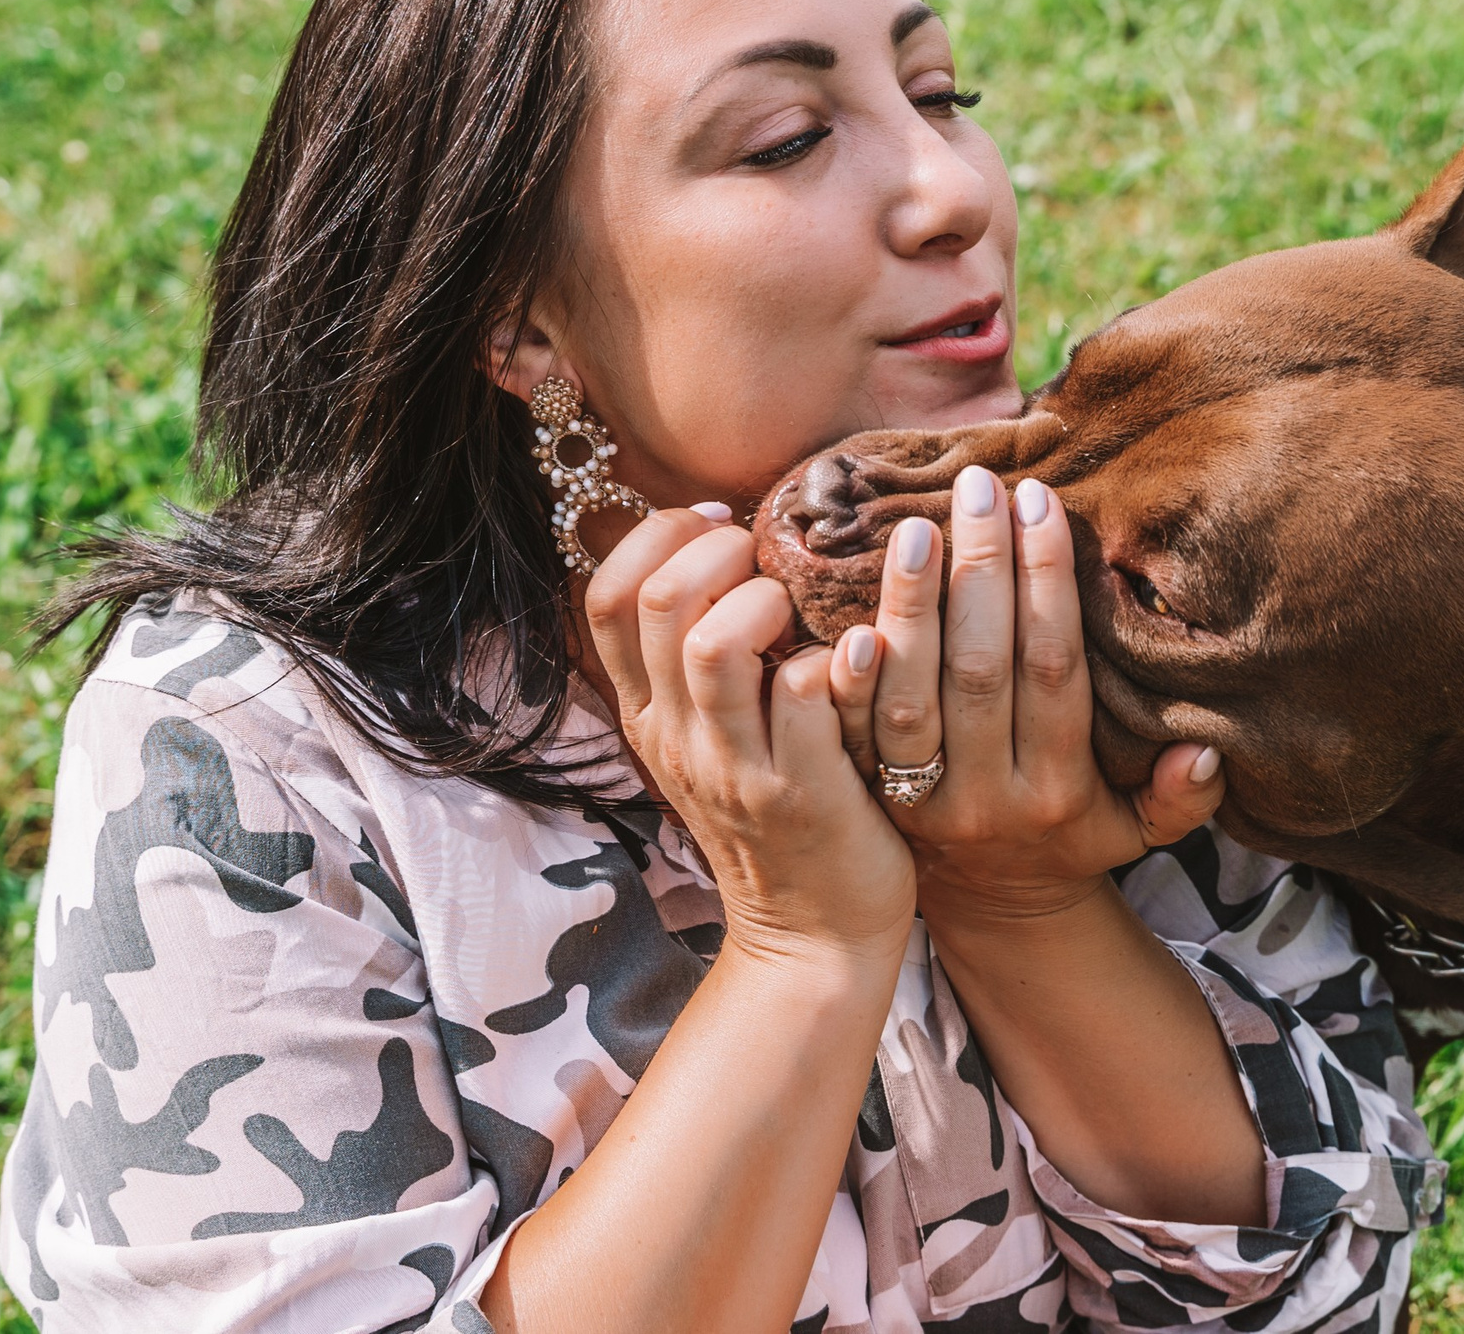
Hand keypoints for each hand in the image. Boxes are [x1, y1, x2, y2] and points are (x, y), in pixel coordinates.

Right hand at [581, 509, 914, 962]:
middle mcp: (678, 737)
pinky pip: (804, 694)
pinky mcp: (802, 791)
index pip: (604, 597)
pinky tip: (859, 651)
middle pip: (655, 602)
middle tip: (768, 556)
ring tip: (802, 607)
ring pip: (715, 645)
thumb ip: (702, 659)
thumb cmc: (779, 816)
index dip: (657, 537)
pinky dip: (835, 656)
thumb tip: (719, 547)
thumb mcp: (713, 739)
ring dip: (766, 599)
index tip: (720, 524)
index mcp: (649, 714)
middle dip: (716, 551)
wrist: (812, 939)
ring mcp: (735, 767)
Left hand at [829, 466, 1223, 923]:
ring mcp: (919, 798)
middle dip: (983, 570)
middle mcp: (986, 795)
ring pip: (910, 692)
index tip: (1040, 506)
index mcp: (1056, 790)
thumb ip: (1178, 796)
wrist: (992, 906)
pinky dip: (848, 671)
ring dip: (913, 604)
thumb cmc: (1071, 838)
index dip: (1047, 584)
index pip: (1053, 669)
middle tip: (982, 488)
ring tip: (920, 524)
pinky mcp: (864, 795)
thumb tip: (1207, 749)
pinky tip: (852, 607)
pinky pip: (849, 728)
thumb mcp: (1138, 830)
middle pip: (981, 668)